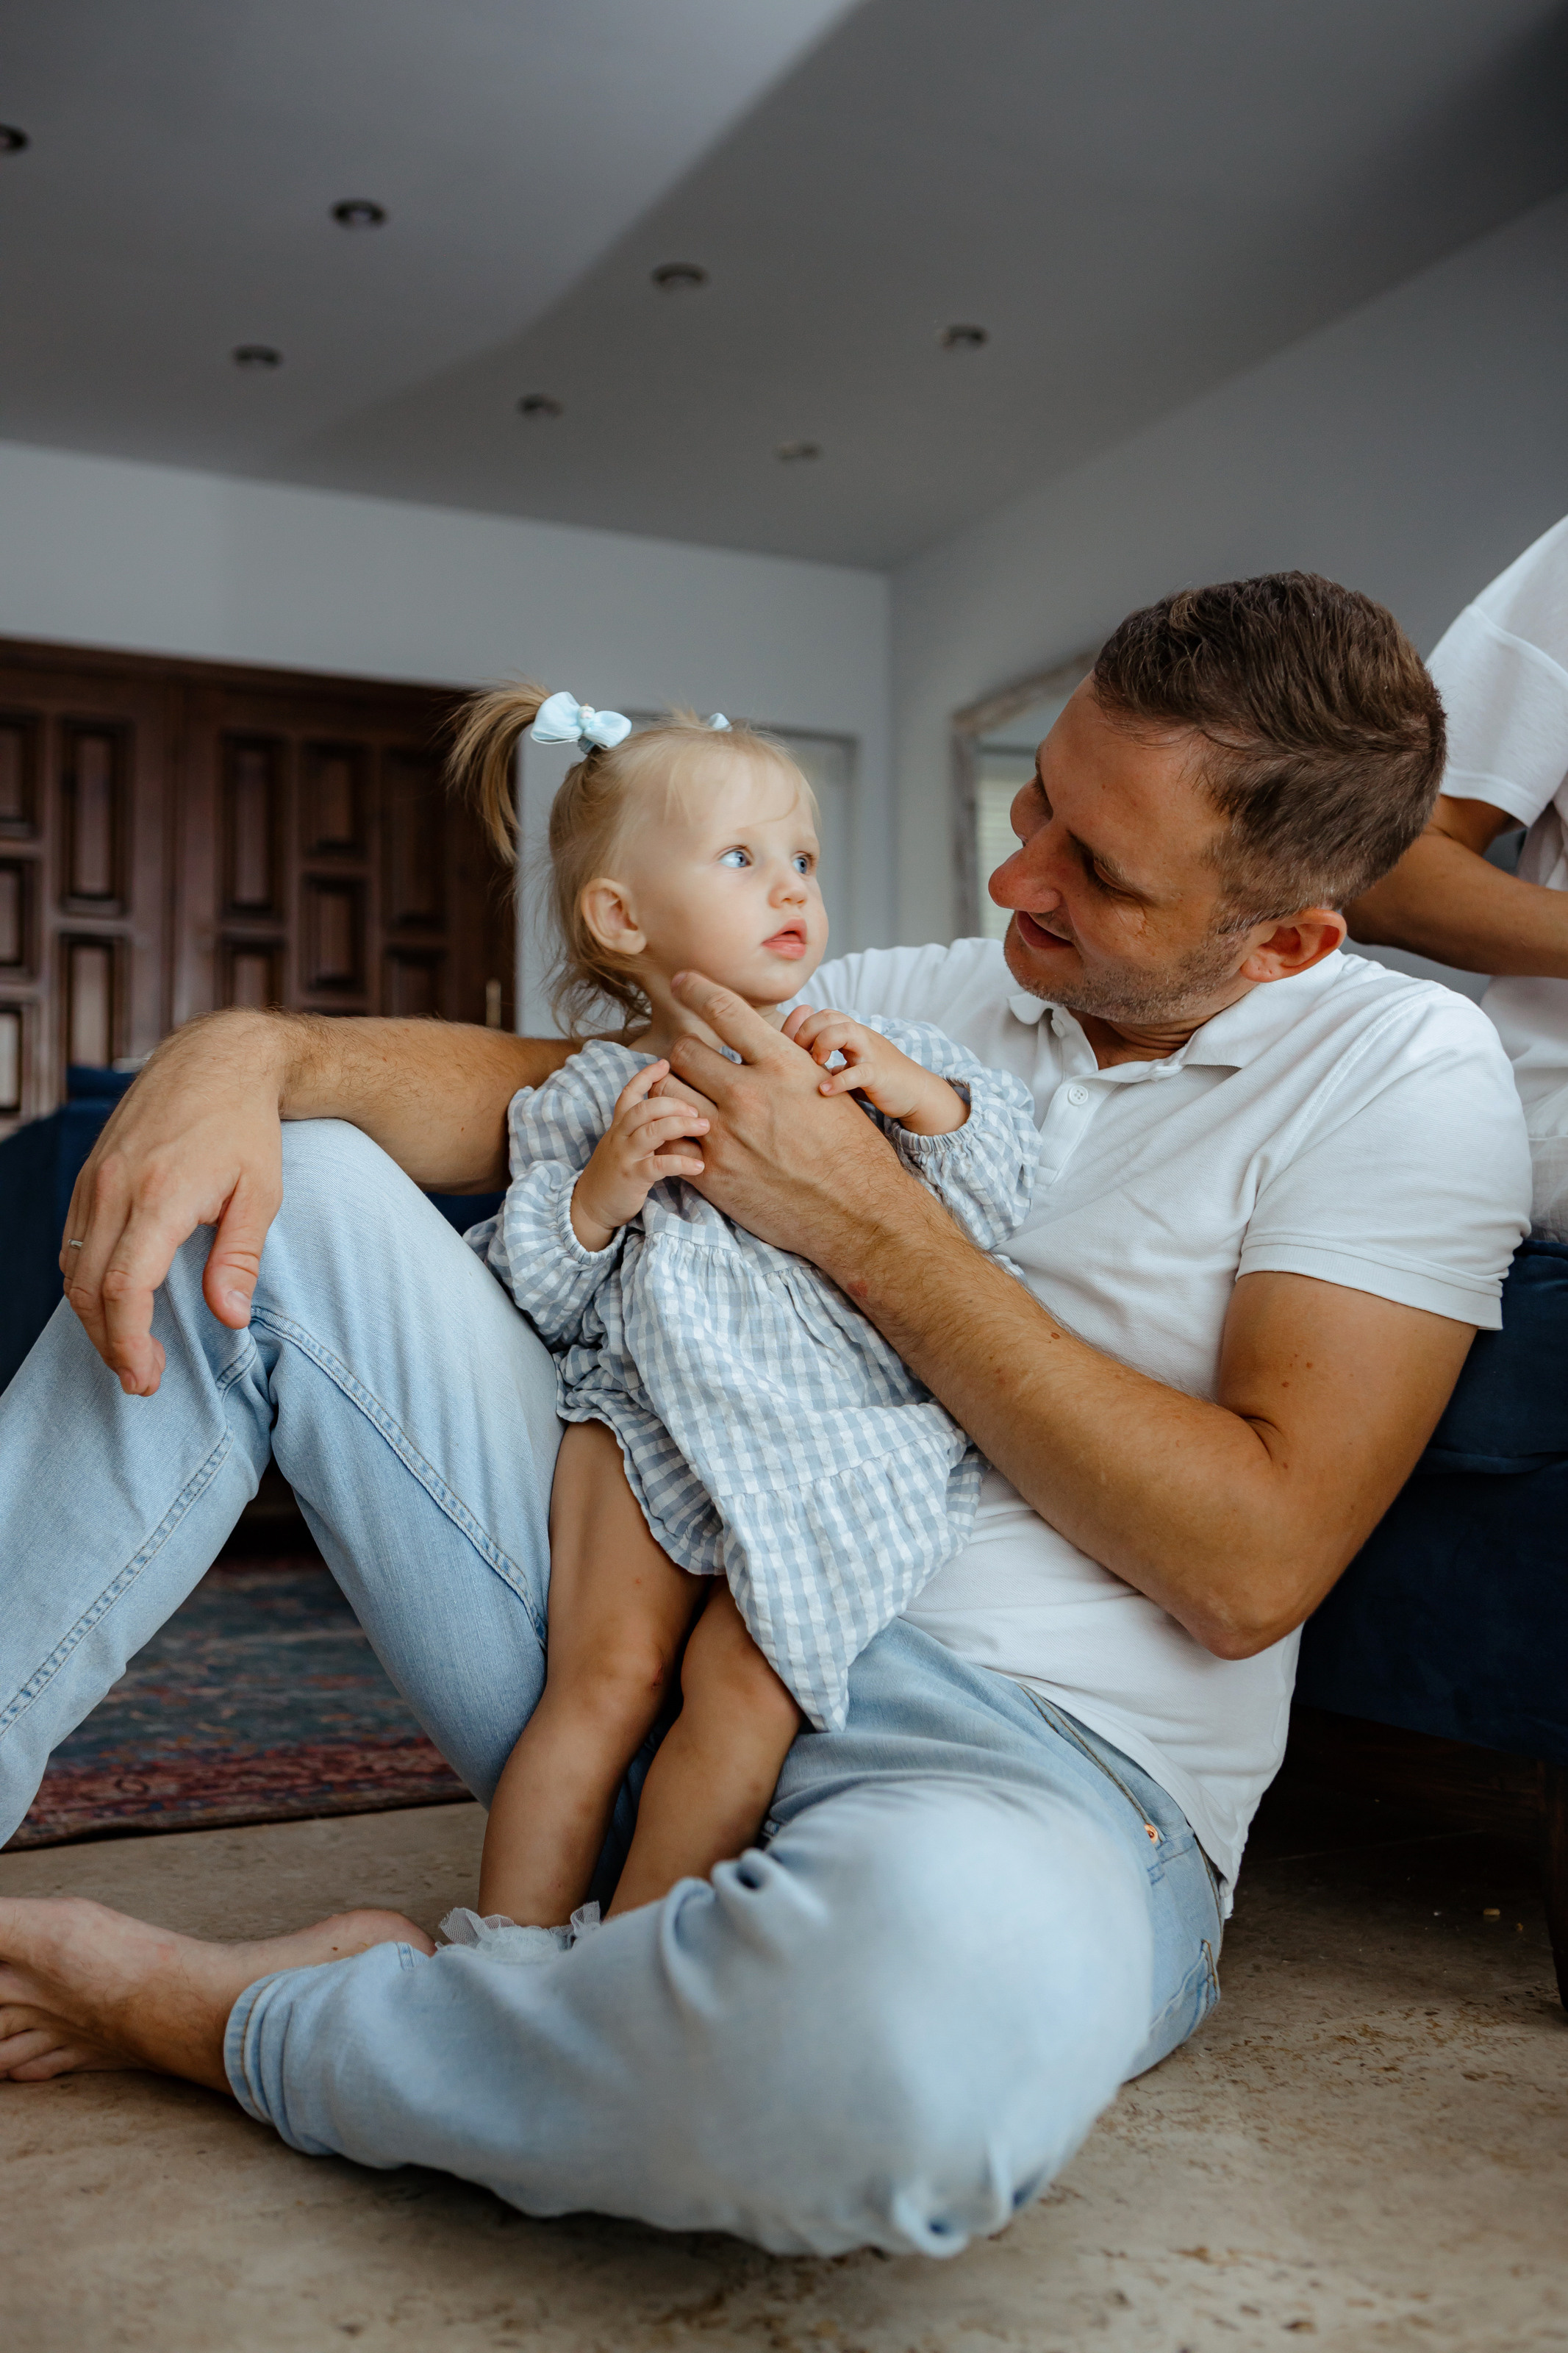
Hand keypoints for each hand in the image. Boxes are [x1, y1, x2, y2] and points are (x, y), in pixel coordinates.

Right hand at [59, 1013, 288, 1398]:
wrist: (214, 1059)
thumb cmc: (245, 1128)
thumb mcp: (261, 1193)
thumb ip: (239, 1258)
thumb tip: (230, 1319)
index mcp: (159, 1196)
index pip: (125, 1289)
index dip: (128, 1343)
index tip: (146, 1377)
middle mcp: (114, 1189)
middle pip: (89, 1290)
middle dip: (109, 1344)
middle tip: (141, 1380)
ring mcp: (94, 1181)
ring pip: (72, 1270)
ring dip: (94, 1319)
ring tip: (130, 1351)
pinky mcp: (88, 1176)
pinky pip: (72, 1243)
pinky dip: (85, 1282)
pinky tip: (114, 1303)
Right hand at [571, 1061, 709, 1249]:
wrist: (589, 1206)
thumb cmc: (614, 1174)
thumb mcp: (623, 1146)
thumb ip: (643, 1130)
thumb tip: (675, 1115)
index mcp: (618, 1127)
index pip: (629, 1094)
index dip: (645, 1077)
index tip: (665, 1063)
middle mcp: (620, 1137)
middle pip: (644, 1109)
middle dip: (672, 1103)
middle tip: (697, 1109)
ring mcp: (625, 1156)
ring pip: (651, 1132)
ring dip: (680, 1125)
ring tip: (704, 1127)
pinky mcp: (632, 1178)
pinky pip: (659, 1166)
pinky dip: (681, 1162)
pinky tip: (699, 1164)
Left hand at [656, 973, 922, 1266]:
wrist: (859, 1211)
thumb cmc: (852, 1149)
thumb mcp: (827, 1088)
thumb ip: (794, 1055)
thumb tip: (786, 1021)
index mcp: (783, 1064)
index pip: (724, 1009)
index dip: (697, 988)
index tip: (683, 980)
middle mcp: (749, 1094)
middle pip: (686, 1049)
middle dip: (688, 1052)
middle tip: (696, 1063)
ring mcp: (726, 1134)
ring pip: (668, 1088)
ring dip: (674, 1087)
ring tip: (689, 1095)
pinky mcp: (713, 1172)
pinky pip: (671, 1134)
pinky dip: (674, 1128)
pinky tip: (687, 1132)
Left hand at [781, 1006, 966, 1134]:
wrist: (915, 1092)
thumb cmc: (880, 1079)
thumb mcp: (851, 1064)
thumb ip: (830, 1058)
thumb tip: (803, 1060)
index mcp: (853, 1033)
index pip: (824, 1015)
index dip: (803, 1027)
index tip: (794, 1051)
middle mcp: (861, 1037)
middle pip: (829, 1017)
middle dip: (807, 1032)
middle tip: (800, 1055)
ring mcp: (871, 1053)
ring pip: (844, 1031)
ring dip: (822, 1044)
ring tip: (816, 1064)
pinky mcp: (878, 1074)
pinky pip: (858, 1072)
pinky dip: (838, 1081)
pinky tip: (824, 1091)